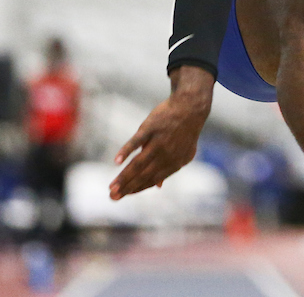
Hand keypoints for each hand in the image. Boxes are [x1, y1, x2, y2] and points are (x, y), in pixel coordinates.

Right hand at [109, 66, 213, 199]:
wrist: (191, 107)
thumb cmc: (185, 131)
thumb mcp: (183, 153)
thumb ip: (168, 168)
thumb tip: (158, 186)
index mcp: (174, 163)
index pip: (152, 179)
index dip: (137, 188)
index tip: (122, 195)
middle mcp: (167, 155)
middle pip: (143, 175)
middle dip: (127, 187)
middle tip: (112, 197)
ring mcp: (159, 141)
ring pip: (139, 163)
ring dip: (124, 176)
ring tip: (111, 187)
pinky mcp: (151, 127)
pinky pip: (137, 141)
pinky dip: (126, 151)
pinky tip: (117, 162)